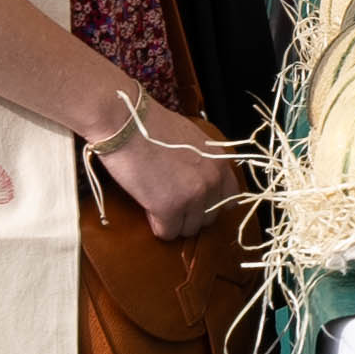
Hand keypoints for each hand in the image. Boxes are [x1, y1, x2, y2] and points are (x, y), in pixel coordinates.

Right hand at [106, 127, 244, 242]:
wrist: (126, 120)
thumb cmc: (151, 126)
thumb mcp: (191, 140)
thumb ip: (202, 162)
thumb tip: (197, 181)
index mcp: (220, 162)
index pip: (229, 199)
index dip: (208, 203)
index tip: (192, 200)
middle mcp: (212, 180)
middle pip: (209, 217)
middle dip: (189, 213)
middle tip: (169, 201)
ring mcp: (193, 195)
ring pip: (189, 229)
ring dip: (173, 221)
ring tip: (156, 203)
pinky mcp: (169, 207)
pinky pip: (167, 233)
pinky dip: (157, 225)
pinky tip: (147, 208)